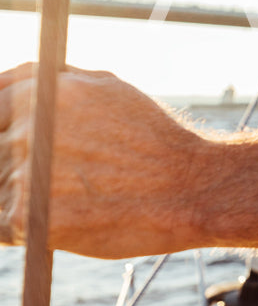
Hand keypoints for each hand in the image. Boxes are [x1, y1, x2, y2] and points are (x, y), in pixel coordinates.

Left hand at [1, 63, 211, 256]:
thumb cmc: (150, 139)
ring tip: (70, 197)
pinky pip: (0, 225)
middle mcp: (24, 130)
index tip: (20, 146)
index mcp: (36, 95)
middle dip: (13, 166)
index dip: (4, 132)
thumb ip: (44, 78)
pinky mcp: (26, 217)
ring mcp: (23, 174)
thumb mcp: (104, 86)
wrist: (191, 188)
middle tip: (59, 175)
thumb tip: (1, 80)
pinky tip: (61, 218)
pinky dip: (22, 227)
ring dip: (21, 197)